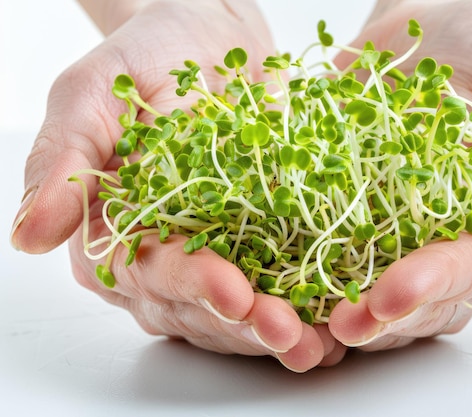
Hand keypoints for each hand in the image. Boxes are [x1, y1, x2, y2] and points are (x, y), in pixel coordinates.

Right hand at [11, 0, 345, 371]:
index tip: (233, 291)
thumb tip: (30, 234)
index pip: (144, 271)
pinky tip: (331, 326)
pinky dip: (304, 306)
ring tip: (315, 344)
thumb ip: (64, 159)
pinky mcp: (260, 239)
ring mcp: (213, 249)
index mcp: (111, 226)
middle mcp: (160, 250)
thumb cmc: (148, 54)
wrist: (215, 35)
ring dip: (276, 329)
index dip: (189, 286)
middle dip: (243, 322)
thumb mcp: (94, 92)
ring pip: (237, 308)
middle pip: (197, 304)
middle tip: (288, 331)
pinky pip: (279, 281)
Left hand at [328, 0, 471, 349]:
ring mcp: (392, 237)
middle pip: (421, 299)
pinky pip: (325, 258)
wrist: (413, 33)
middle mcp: (446, 242)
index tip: (393, 293)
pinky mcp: (346, 222)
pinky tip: (272, 290)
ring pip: (372, 294)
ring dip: (336, 313)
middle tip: (340, 324)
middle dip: (380, 315)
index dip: (436, 283)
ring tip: (297, 324)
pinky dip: (300, 279)